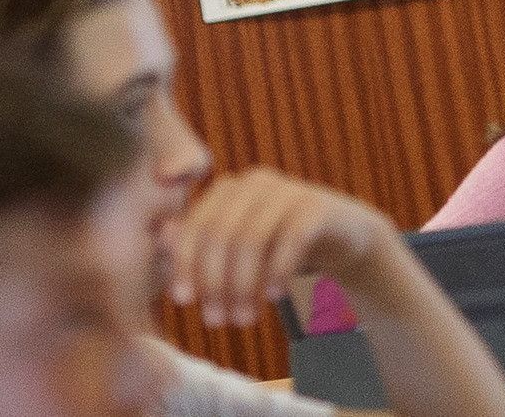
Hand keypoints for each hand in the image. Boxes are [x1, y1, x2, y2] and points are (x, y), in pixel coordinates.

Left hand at [158, 170, 393, 328]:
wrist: (341, 236)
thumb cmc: (277, 248)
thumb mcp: (238, 250)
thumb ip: (201, 245)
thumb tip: (162, 241)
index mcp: (228, 191)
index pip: (195, 225)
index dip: (185, 264)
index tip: (183, 302)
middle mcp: (254, 183)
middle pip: (221, 233)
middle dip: (215, 282)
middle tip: (218, 321)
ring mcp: (288, 191)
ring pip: (252, 238)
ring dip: (245, 286)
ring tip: (245, 319)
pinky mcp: (318, 206)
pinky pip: (291, 239)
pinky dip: (279, 271)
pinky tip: (276, 297)